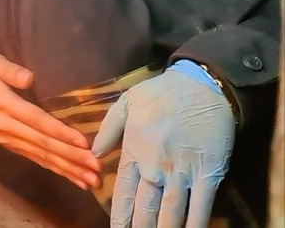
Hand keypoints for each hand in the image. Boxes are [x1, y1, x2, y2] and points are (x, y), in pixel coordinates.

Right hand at [0, 53, 100, 189]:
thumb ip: (10, 70)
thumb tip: (28, 78)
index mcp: (3, 104)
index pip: (36, 121)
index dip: (60, 132)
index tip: (83, 142)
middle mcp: (5, 126)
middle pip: (43, 143)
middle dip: (71, 156)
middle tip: (96, 166)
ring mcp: (7, 139)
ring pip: (41, 156)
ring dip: (67, 168)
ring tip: (91, 179)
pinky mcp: (11, 146)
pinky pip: (36, 159)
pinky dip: (56, 170)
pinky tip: (74, 178)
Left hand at [92, 62, 234, 227]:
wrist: (202, 86)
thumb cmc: (161, 94)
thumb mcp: (126, 104)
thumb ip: (109, 130)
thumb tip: (93, 153)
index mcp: (135, 149)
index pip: (124, 191)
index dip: (120, 214)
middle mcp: (156, 166)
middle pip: (146, 206)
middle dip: (139, 226)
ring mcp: (183, 172)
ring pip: (171, 212)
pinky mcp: (208, 175)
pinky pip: (200, 207)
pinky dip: (194, 224)